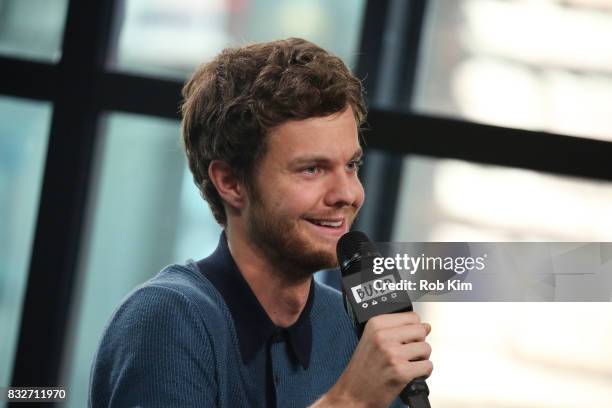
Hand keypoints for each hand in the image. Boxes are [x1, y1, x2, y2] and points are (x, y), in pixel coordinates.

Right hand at [313, 312, 431, 407]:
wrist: (353, 394)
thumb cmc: (362, 370)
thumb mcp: (371, 339)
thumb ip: (396, 330)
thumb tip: (425, 326)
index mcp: (375, 324)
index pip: (411, 316)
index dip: (413, 329)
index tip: (407, 338)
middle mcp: (383, 336)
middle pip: (421, 330)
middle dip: (419, 342)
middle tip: (407, 353)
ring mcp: (392, 354)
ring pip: (426, 348)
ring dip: (421, 358)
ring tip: (408, 364)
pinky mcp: (401, 372)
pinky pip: (427, 366)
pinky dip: (423, 373)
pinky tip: (411, 374)